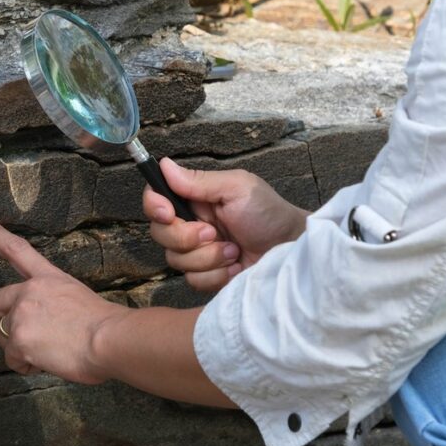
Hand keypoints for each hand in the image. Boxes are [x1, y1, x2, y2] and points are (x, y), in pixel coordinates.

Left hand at [0, 214, 129, 383]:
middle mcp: (29, 292)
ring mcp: (21, 315)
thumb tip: (52, 325)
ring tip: (50, 352)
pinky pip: (13, 359)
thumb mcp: (79, 298)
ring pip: (4, 337)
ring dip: (21, 348)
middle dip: (2, 322)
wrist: (108, 340)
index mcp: (47, 278)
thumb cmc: (104, 324)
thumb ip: (55, 305)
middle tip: (24, 337)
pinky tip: (48, 362)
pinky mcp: (19, 341)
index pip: (16, 250)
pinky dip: (27, 365)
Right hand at [143, 158, 308, 291]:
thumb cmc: (269, 213)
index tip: (169, 214)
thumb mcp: (237, 188)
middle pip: (160, 233)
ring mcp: (198, 252)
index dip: (154, 207)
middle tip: (214, 233)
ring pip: (176, 259)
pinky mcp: (207, 275)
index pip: (156, 199)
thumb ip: (199, 180)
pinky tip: (235, 266)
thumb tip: (164, 165)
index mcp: (194, 199)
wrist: (290, 250)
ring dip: (208, 257)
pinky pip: (193, 280)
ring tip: (234, 250)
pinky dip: (216, 274)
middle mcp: (191, 224)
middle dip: (187, 237)